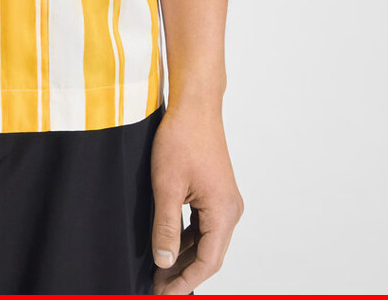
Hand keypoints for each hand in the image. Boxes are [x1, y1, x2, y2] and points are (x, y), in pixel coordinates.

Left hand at [149, 102, 243, 294]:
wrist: (194, 106)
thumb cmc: (182, 139)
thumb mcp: (166, 186)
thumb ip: (166, 227)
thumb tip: (164, 262)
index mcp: (223, 213)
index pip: (206, 262)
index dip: (184, 281)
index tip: (162, 294)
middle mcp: (230, 210)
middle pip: (208, 255)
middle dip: (182, 272)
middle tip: (156, 287)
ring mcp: (224, 201)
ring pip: (205, 241)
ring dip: (183, 256)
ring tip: (158, 271)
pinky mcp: (215, 192)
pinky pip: (203, 224)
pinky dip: (186, 238)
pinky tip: (168, 245)